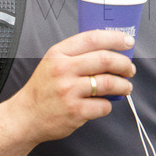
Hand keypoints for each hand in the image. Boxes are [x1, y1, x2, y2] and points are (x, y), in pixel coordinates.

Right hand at [11, 29, 134, 142]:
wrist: (26, 116)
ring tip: (126, 87)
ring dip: (123, 85)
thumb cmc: (44, 89)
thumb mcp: (53, 62)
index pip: (92, 38)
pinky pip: (103, 105)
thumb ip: (76, 54)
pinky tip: (104, 103)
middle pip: (105, 60)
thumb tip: (110, 50)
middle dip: (124, 64)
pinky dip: (109, 105)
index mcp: (58, 53)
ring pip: (109, 83)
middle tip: (130, 69)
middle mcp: (63, 70)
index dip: (115, 38)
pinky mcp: (75, 111)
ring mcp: (69, 91)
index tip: (128, 42)